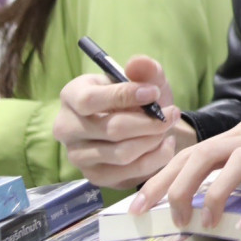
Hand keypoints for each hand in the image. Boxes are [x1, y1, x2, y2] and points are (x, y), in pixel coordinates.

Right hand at [55, 56, 189, 189]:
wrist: (142, 126)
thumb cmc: (138, 98)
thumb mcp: (145, 79)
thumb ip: (144, 69)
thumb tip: (137, 63)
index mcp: (72, 96)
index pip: (89, 100)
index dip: (124, 96)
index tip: (153, 92)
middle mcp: (67, 128)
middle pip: (111, 129)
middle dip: (149, 122)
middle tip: (172, 113)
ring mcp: (78, 156)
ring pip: (122, 153)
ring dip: (153, 139)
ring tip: (167, 126)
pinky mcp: (94, 176)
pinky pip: (130, 172)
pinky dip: (155, 158)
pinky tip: (164, 143)